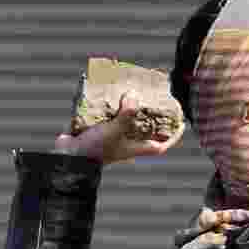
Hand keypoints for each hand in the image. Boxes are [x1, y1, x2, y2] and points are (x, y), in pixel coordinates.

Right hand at [52, 91, 184, 164]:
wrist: (67, 157)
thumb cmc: (94, 150)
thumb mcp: (114, 131)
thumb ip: (126, 115)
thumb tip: (134, 96)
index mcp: (134, 148)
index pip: (161, 145)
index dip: (173, 136)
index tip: (181, 124)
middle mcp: (125, 143)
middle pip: (145, 130)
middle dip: (152, 116)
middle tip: (156, 100)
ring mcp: (112, 138)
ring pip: (126, 122)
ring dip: (130, 109)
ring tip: (133, 92)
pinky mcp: (97, 132)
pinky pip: (108, 118)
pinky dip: (110, 106)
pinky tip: (109, 94)